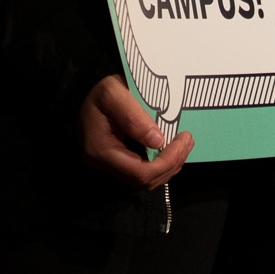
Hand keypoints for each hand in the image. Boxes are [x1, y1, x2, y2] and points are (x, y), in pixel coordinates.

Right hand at [78, 75, 192, 191]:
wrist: (87, 94)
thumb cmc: (98, 92)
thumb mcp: (113, 92)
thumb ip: (133, 116)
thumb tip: (157, 141)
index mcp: (99, 150)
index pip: (140, 172)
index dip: (167, 162)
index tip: (183, 140)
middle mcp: (102, 164)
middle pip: (144, 181)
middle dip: (171, 164)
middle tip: (187, 141)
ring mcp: (108, 166)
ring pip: (144, 180)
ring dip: (168, 165)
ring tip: (183, 144)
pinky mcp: (115, 163)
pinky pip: (141, 171)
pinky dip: (160, 163)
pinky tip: (170, 148)